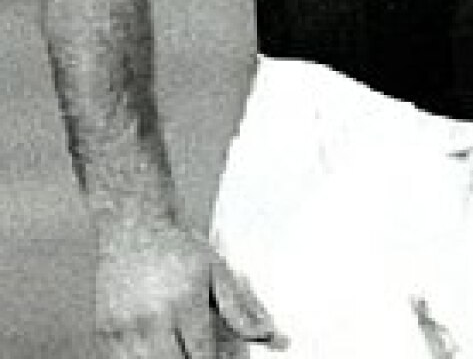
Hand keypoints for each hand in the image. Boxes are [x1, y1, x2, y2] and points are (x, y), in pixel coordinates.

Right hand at [94, 217, 287, 356]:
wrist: (134, 222)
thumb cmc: (177, 246)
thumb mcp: (216, 271)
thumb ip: (241, 309)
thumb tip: (270, 336)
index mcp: (184, 303)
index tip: (224, 357)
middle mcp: (152, 319)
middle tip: (199, 350)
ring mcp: (125, 328)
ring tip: (178, 341)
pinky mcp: (105, 332)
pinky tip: (157, 344)